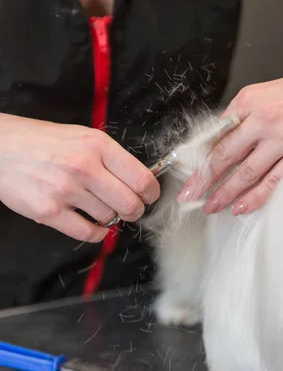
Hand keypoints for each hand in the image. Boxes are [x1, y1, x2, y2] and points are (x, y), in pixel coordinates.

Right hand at [0, 114, 159, 242]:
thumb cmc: (42, 141)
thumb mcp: (82, 137)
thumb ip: (111, 157)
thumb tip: (139, 180)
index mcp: (98, 145)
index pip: (142, 178)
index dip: (151, 193)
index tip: (149, 197)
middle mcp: (84, 167)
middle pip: (130, 203)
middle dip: (135, 211)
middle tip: (131, 209)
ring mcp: (65, 190)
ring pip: (109, 217)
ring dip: (111, 218)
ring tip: (102, 209)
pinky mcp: (48, 211)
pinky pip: (87, 233)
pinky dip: (97, 233)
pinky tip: (95, 226)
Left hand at [177, 64, 282, 215]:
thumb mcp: (259, 96)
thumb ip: (237, 119)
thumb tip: (211, 147)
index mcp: (249, 102)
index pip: (216, 137)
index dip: (199, 160)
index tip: (188, 178)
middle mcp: (265, 119)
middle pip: (226, 156)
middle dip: (205, 181)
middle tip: (191, 198)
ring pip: (247, 173)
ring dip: (226, 193)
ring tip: (212, 206)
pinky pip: (273, 182)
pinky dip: (255, 197)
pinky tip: (241, 207)